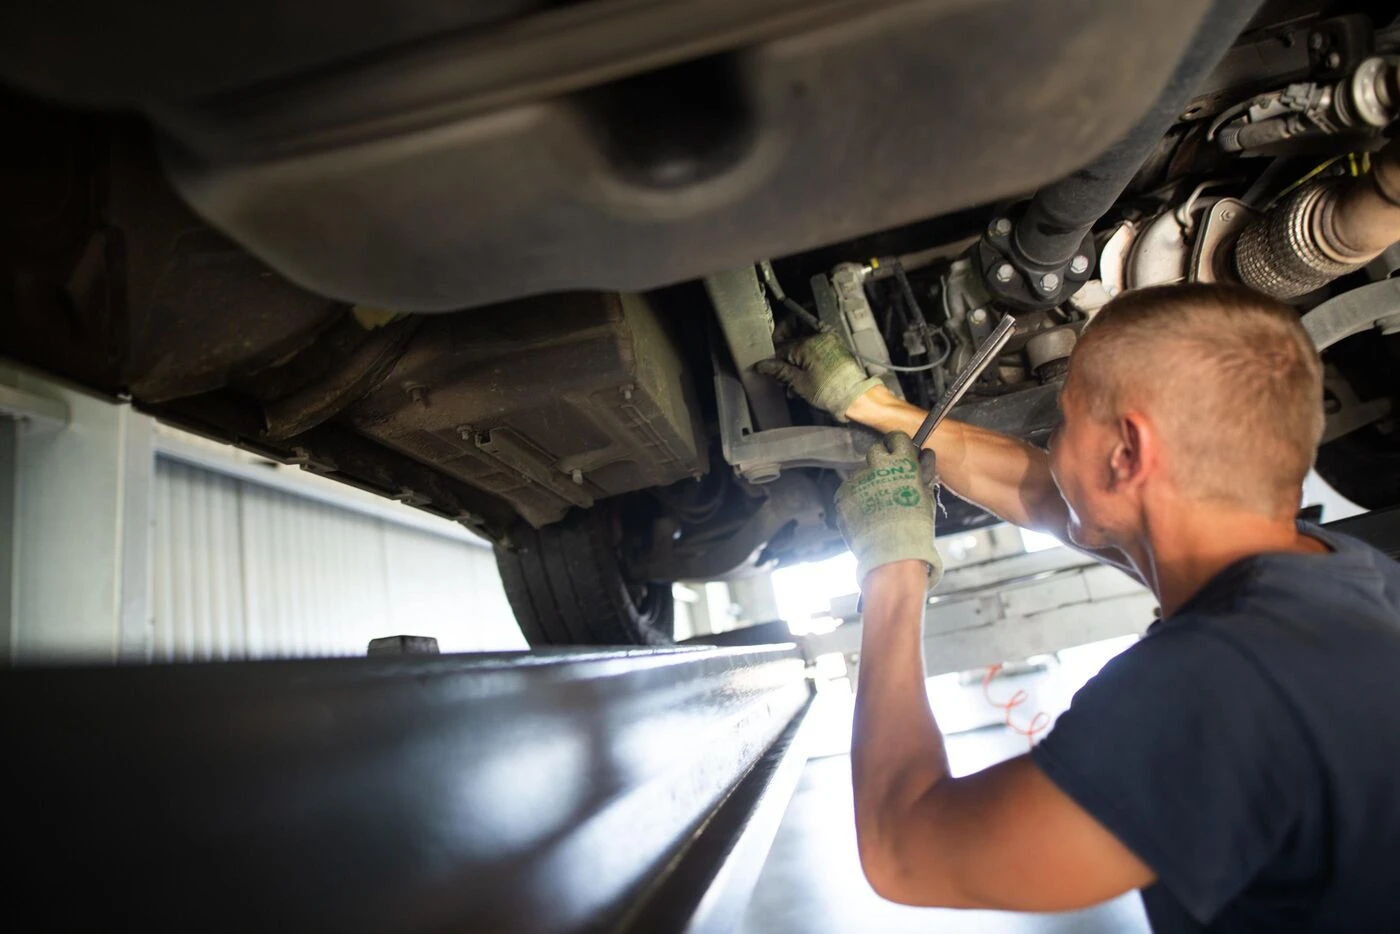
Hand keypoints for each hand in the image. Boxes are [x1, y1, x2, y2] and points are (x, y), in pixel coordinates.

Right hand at [757, 330, 881, 422]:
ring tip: (793, 377)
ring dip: (796, 358)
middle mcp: (819, 337)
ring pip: (804, 344)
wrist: (856, 397)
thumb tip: (762, 365)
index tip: (770, 369)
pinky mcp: (836, 348)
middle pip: (792, 342)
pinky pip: (816, 346)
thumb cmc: (830, 391)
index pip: (782, 347)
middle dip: (785, 358)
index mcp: (807, 343)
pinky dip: (808, 355)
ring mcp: (829, 341)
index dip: (774, 360)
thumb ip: (780, 371)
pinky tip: (804, 370)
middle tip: (781, 372)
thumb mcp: (799, 383)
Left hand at [835, 431, 941, 585]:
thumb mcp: (926, 495)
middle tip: (888, 479)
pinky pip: (850, 492)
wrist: (892, 553)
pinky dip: (856, 500)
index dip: (897, 444)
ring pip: (862, 474)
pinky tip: (867, 515)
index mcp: (902, 461)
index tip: (896, 450)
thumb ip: (923, 473)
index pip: (897, 437)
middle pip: (875, 451)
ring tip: (878, 508)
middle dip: (881, 461)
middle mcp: (877, 464)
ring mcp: (857, 479)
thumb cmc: (915, 527)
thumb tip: (925, 456)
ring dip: (868, 484)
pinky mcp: (842, 494)